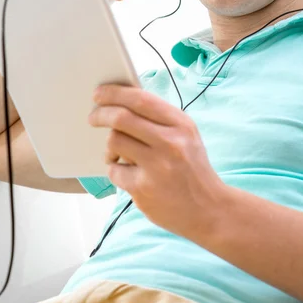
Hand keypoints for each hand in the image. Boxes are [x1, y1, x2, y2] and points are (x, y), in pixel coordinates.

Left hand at [88, 84, 225, 241]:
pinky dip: (115, 169)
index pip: (141, 99)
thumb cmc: (192, 168)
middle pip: (121, 118)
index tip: (99, 93)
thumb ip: (160, 119)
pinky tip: (127, 174)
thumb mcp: (186, 136)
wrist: (209, 209)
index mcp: (181, 124)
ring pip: (114, 141)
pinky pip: (114, 170)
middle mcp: (170, 142)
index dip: (115, 93)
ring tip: (115, 152)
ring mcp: (156, 166)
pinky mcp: (143, 189)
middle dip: (100, 114)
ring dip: (109, 146)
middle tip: (93, 117)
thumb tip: (123, 103)